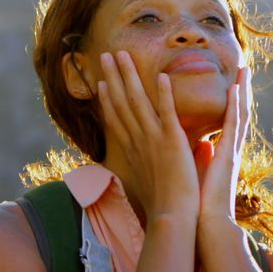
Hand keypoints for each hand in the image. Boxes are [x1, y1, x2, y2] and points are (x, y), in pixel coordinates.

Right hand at [97, 51, 199, 221]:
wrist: (171, 216)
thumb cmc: (160, 206)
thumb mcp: (145, 183)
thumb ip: (145, 168)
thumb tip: (141, 166)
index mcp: (132, 150)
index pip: (116, 118)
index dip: (107, 98)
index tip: (100, 81)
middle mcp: (138, 140)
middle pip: (121, 102)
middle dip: (113, 77)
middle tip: (106, 55)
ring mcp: (153, 139)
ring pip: (138, 101)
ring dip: (130, 76)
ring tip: (123, 55)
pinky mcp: (172, 141)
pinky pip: (166, 112)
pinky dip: (164, 95)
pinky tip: (161, 76)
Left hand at [197, 66, 251, 225]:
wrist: (206, 225)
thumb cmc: (199, 204)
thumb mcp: (199, 174)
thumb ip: (202, 158)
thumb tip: (202, 144)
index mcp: (222, 154)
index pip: (229, 122)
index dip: (233, 102)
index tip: (235, 83)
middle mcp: (230, 149)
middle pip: (238, 114)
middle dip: (243, 91)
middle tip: (245, 69)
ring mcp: (231, 151)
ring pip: (240, 115)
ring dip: (243, 92)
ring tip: (245, 71)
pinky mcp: (227, 155)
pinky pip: (232, 126)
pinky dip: (235, 107)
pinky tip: (236, 89)